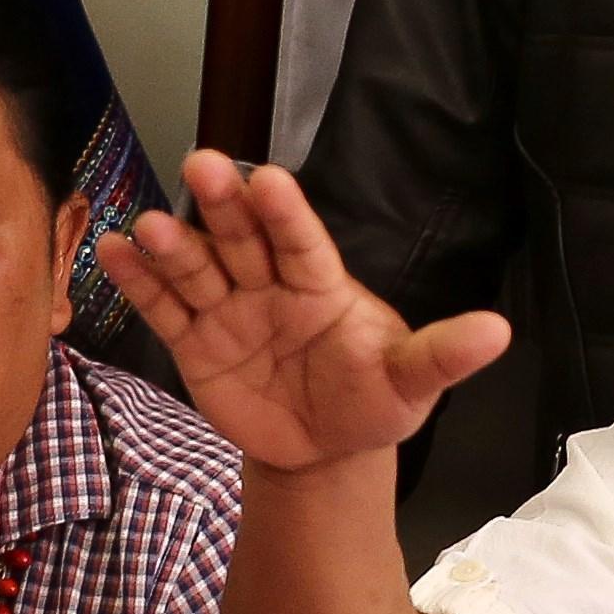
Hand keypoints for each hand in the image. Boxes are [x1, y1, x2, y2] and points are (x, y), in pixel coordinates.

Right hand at [104, 151, 508, 474]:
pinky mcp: (196, 342)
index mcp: (324, 286)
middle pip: (245, 241)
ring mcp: (230, 310)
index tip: (273, 180)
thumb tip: (500, 333)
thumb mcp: (411, 381)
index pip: (304, 244)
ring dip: (173, 246)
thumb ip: (443, 355)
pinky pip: (164, 308)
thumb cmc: (372, 400)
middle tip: (205, 165)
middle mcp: (272, 286)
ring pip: (198, 270)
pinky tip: (113, 250)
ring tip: (149, 225)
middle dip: (225, 205)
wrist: (325, 449)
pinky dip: (138, 281)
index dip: (287, 214)